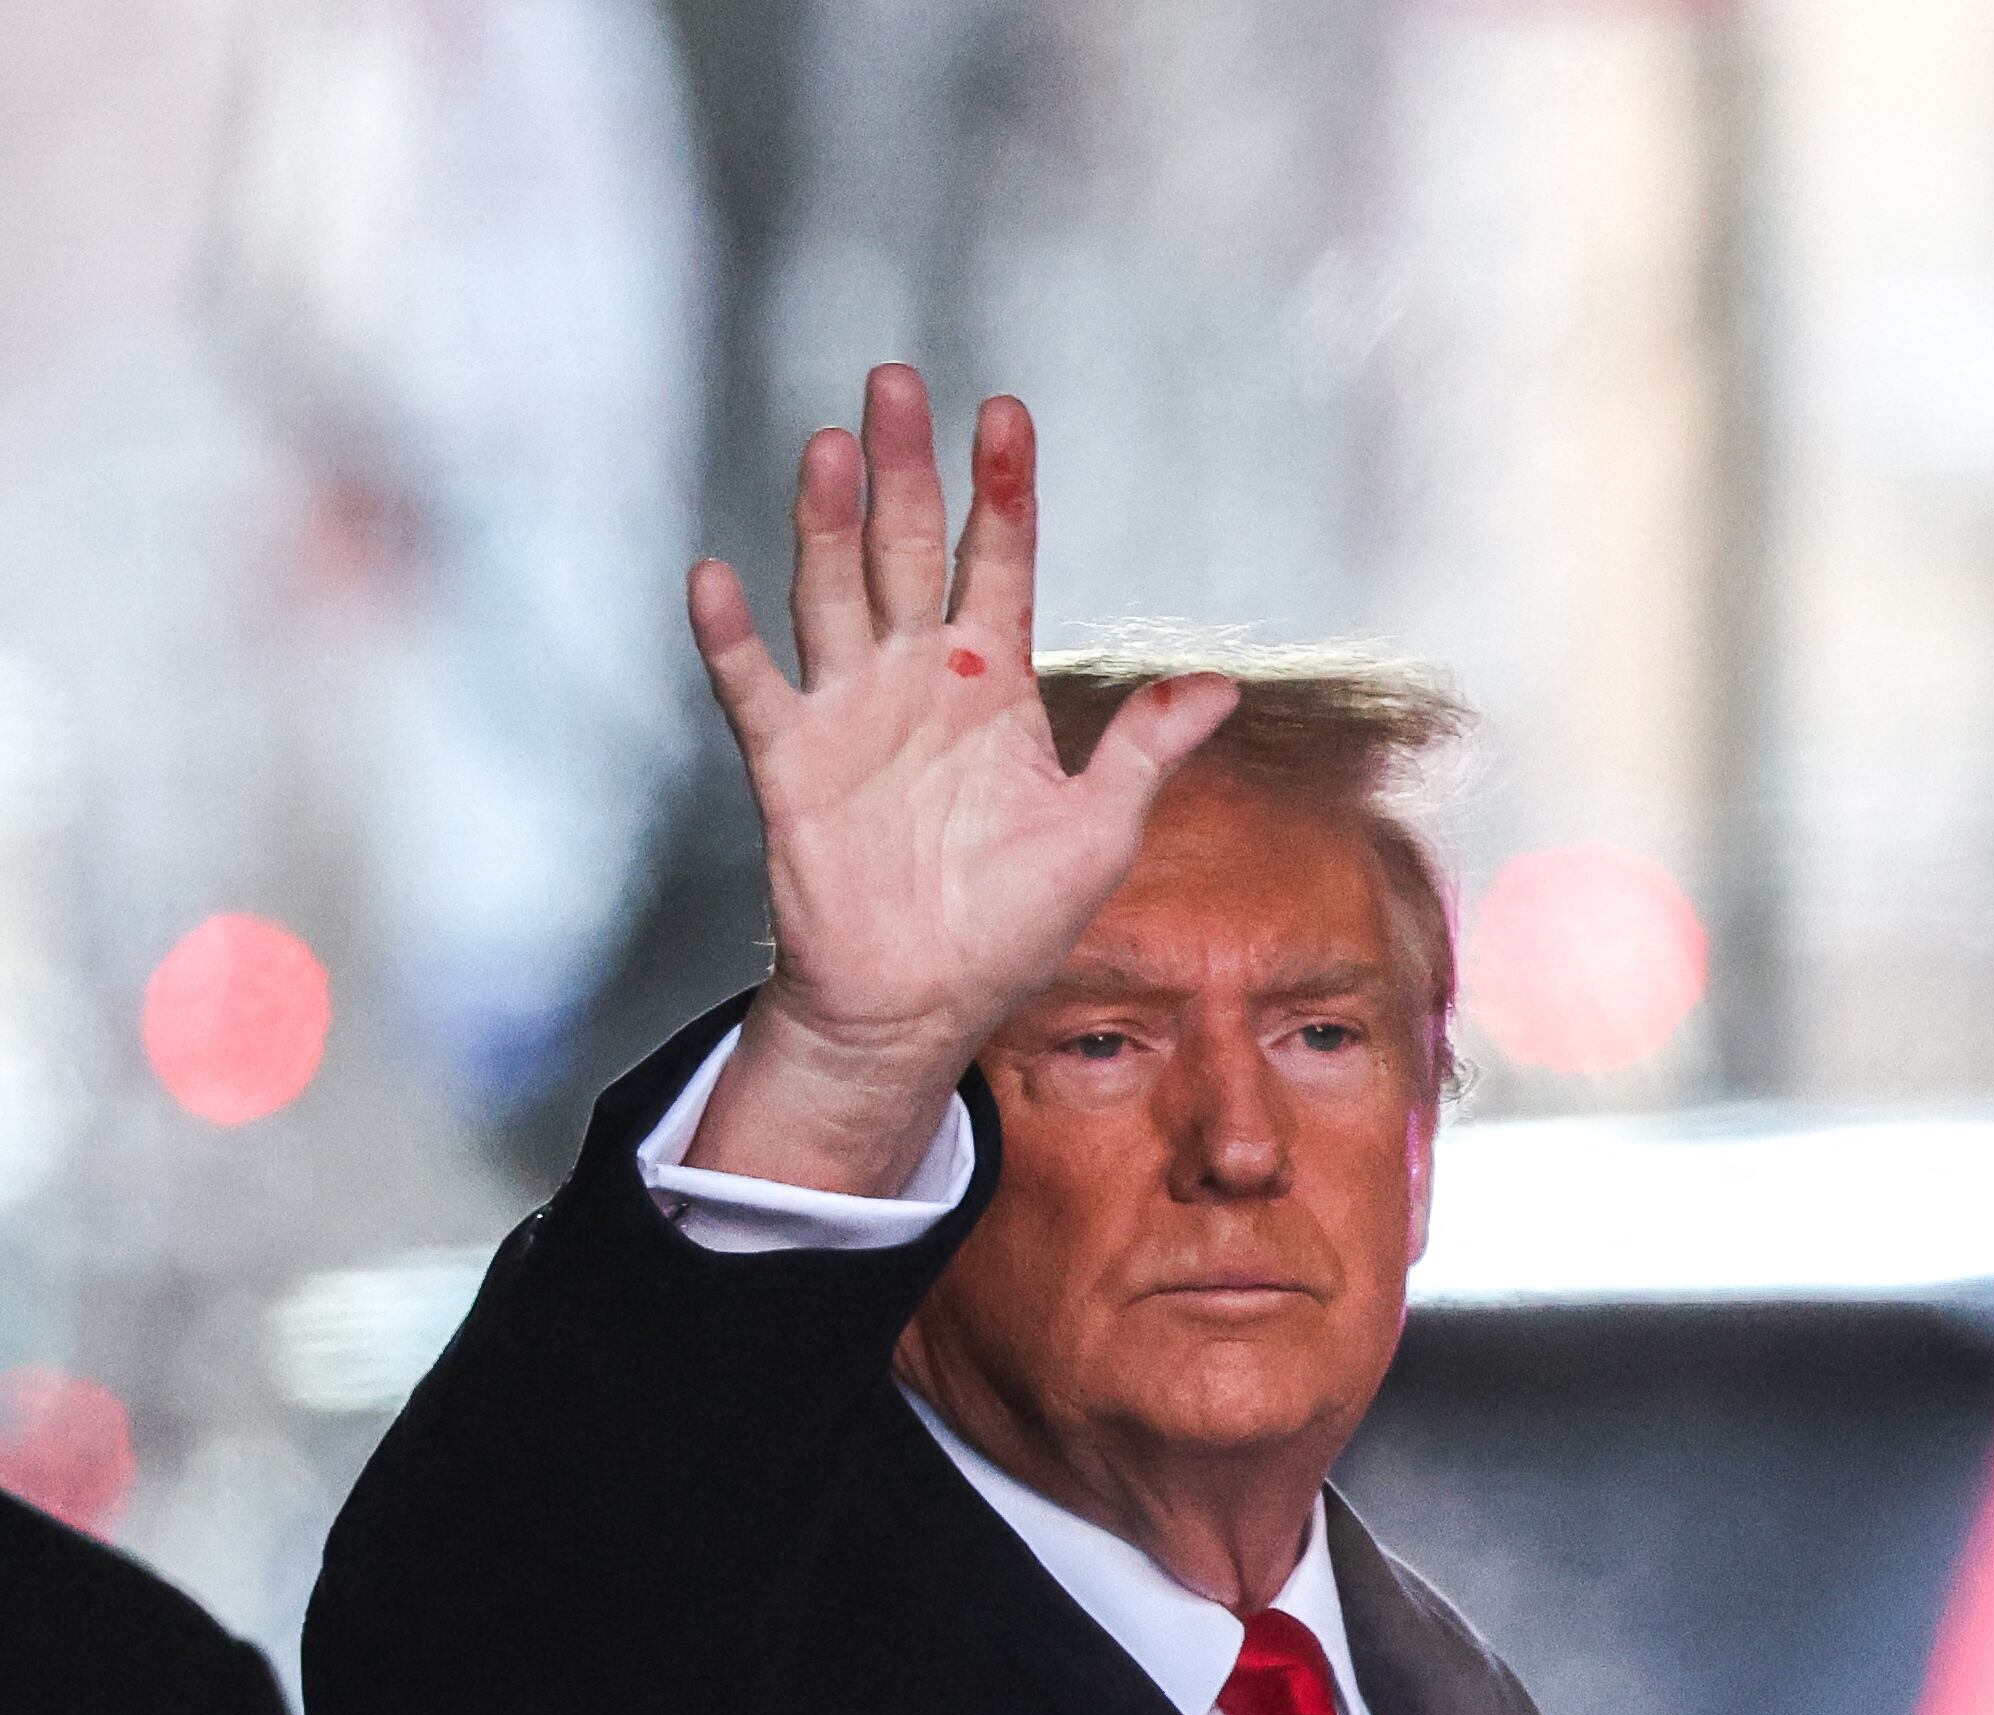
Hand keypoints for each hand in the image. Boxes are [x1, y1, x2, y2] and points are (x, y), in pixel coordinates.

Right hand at [677, 364, 1238, 1196]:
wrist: (923, 1001)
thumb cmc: (1012, 921)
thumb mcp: (1100, 831)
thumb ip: (1148, 749)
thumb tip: (1226, 687)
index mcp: (994, 682)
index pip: (998, 560)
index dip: (1003, 489)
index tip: (1006, 412)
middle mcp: (916, 677)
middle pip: (905, 547)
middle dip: (904, 466)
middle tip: (897, 380)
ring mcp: (849, 713)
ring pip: (832, 593)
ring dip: (826, 522)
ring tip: (830, 446)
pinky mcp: (792, 764)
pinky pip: (756, 690)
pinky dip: (731, 638)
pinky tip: (716, 579)